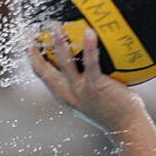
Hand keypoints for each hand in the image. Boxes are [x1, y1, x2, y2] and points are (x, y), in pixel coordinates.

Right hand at [27, 26, 146, 133]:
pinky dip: (89, 48)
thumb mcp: (94, 98)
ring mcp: (81, 91)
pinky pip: (91, 64)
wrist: (127, 129)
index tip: (28, 43)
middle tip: (30, 31)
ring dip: (59, 44)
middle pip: (44, 70)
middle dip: (35, 50)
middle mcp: (68, 94)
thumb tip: (90, 60)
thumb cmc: (115, 111)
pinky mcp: (96, 88)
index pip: (43, 75)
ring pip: (64, 64)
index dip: (33, 59)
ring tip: (55, 26)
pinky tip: (89, 33)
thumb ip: (87, 83)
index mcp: (65, 96)